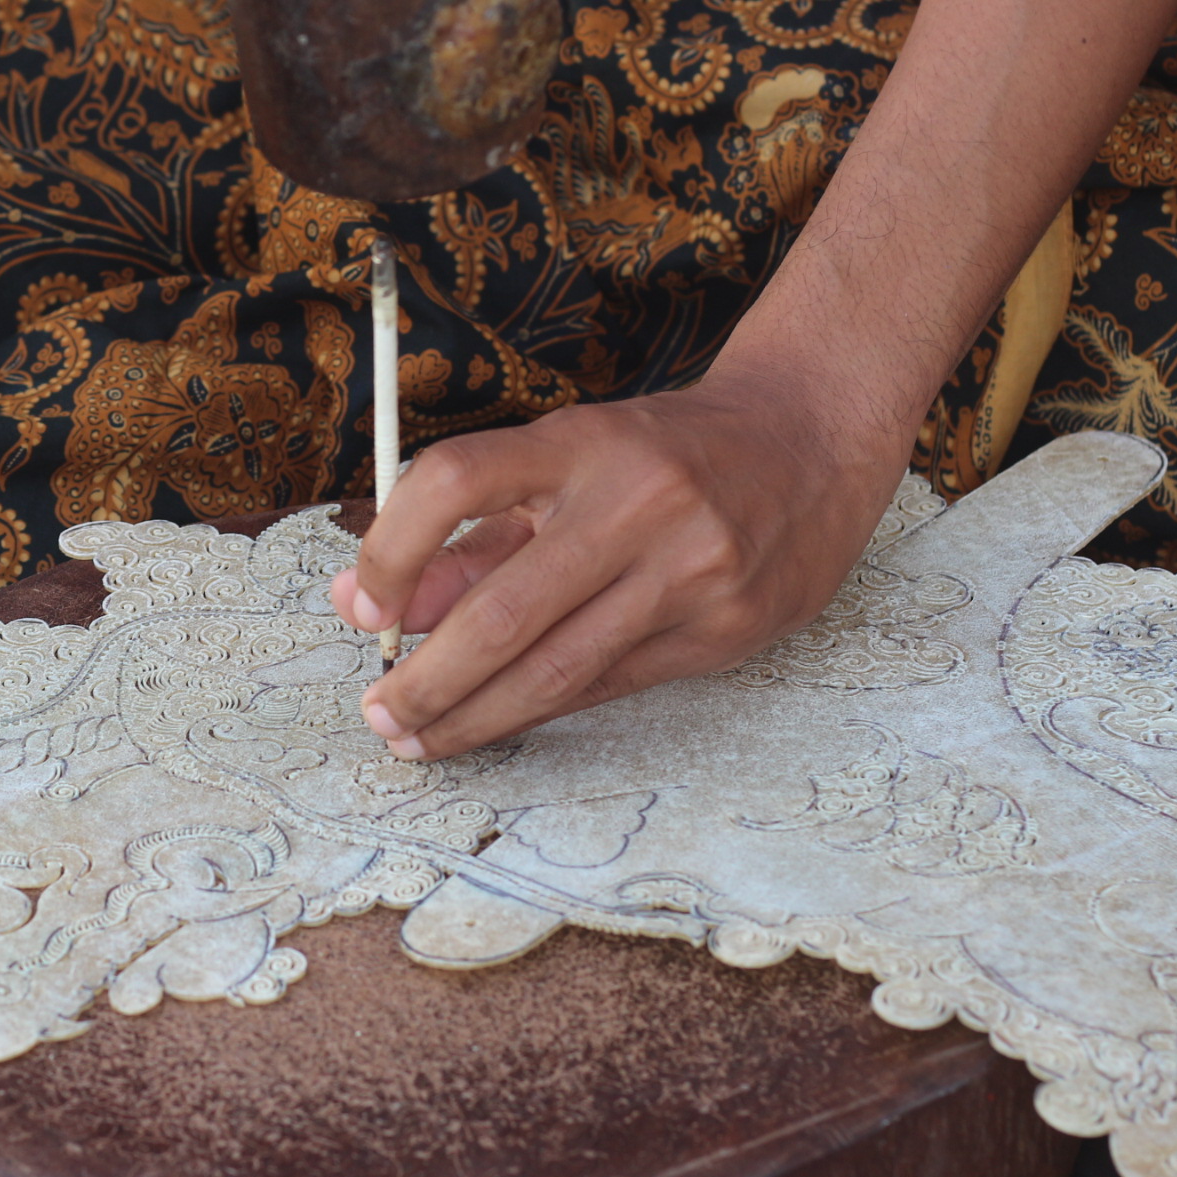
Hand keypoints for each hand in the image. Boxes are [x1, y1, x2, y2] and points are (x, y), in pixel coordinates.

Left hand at [328, 375, 908, 759]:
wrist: (812, 439)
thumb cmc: (661, 453)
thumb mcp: (562, 463)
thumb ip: (468, 536)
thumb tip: (365, 603)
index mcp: (580, 443)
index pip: (457, 481)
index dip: (394, 548)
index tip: (364, 605)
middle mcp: (637, 503)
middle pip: (505, 610)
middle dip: (428, 678)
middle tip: (378, 712)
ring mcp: (690, 572)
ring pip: (558, 671)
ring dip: (472, 716)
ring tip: (418, 737)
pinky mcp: (725, 629)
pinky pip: (609, 686)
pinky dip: (540, 711)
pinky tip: (494, 723)